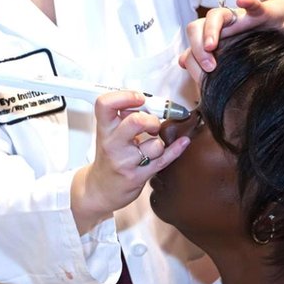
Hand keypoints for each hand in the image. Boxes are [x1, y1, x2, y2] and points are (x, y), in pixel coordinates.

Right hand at [71, 91, 189, 233]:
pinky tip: (183, 143)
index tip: (139, 98)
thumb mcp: (108, 133)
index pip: (105, 104)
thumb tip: (147, 103)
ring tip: (151, 147)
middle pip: (135, 121)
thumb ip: (123, 117)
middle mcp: (111, 144)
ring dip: (159, 144)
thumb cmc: (109, 157)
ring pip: (155, 145)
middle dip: (152, 120)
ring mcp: (124, 161)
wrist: (100, 187)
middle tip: (152, 125)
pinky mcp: (136, 176)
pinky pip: (163, 160)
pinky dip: (176, 149)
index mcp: (104, 129)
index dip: (125, 96)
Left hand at [179, 0, 283, 84]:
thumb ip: (205, 56)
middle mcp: (220, 24)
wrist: (279, 25)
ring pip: (216, 15)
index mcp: (211, 34)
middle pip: (197, 26)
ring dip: (211, 30)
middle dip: (197, 46)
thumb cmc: (250, 39)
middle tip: (208, 67)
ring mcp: (239, 16)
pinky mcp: (261, 12)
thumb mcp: (228, 53)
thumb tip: (182, 61)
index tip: (200, 76)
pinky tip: (242, 1)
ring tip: (211, 46)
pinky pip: (254, 5)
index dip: (192, 56)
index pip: (192, 40)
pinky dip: (249, 3)